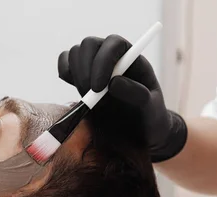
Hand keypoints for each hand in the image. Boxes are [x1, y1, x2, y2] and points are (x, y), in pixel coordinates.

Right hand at [57, 35, 186, 161]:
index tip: (98, 88)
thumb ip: (137, 94)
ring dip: (77, 77)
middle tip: (90, 97)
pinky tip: (78, 93)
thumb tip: (114, 82)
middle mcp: (111, 56)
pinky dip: (65, 74)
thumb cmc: (150, 118)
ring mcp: (94, 65)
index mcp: (131, 57)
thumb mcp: (151, 109)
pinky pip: (65, 65)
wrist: (139, 133)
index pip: (113, 44)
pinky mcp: (80, 77)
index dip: (103, 61)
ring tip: (92, 102)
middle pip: (89, 44)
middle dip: (85, 70)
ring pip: (74, 53)